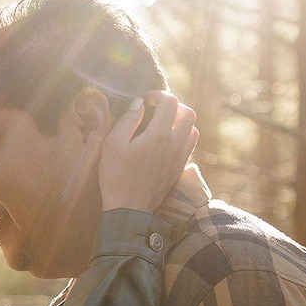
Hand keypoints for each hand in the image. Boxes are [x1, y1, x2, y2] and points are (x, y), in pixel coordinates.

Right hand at [96, 92, 196, 212]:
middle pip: (188, 112)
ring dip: (180, 120)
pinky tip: (165, 140)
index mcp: (159, 134)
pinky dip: (183, 135)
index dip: (157, 95)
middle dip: (173, 105)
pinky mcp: (181, 167)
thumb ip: (127, 120)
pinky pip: (191, 143)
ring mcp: (181, 156)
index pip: (170, 101)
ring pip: (193, 128)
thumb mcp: (112, 144)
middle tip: (156, 109)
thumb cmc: (116, 177)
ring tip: (162, 124)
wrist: (129, 210)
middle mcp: (176, 143)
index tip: (145, 100)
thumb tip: (139, 103)